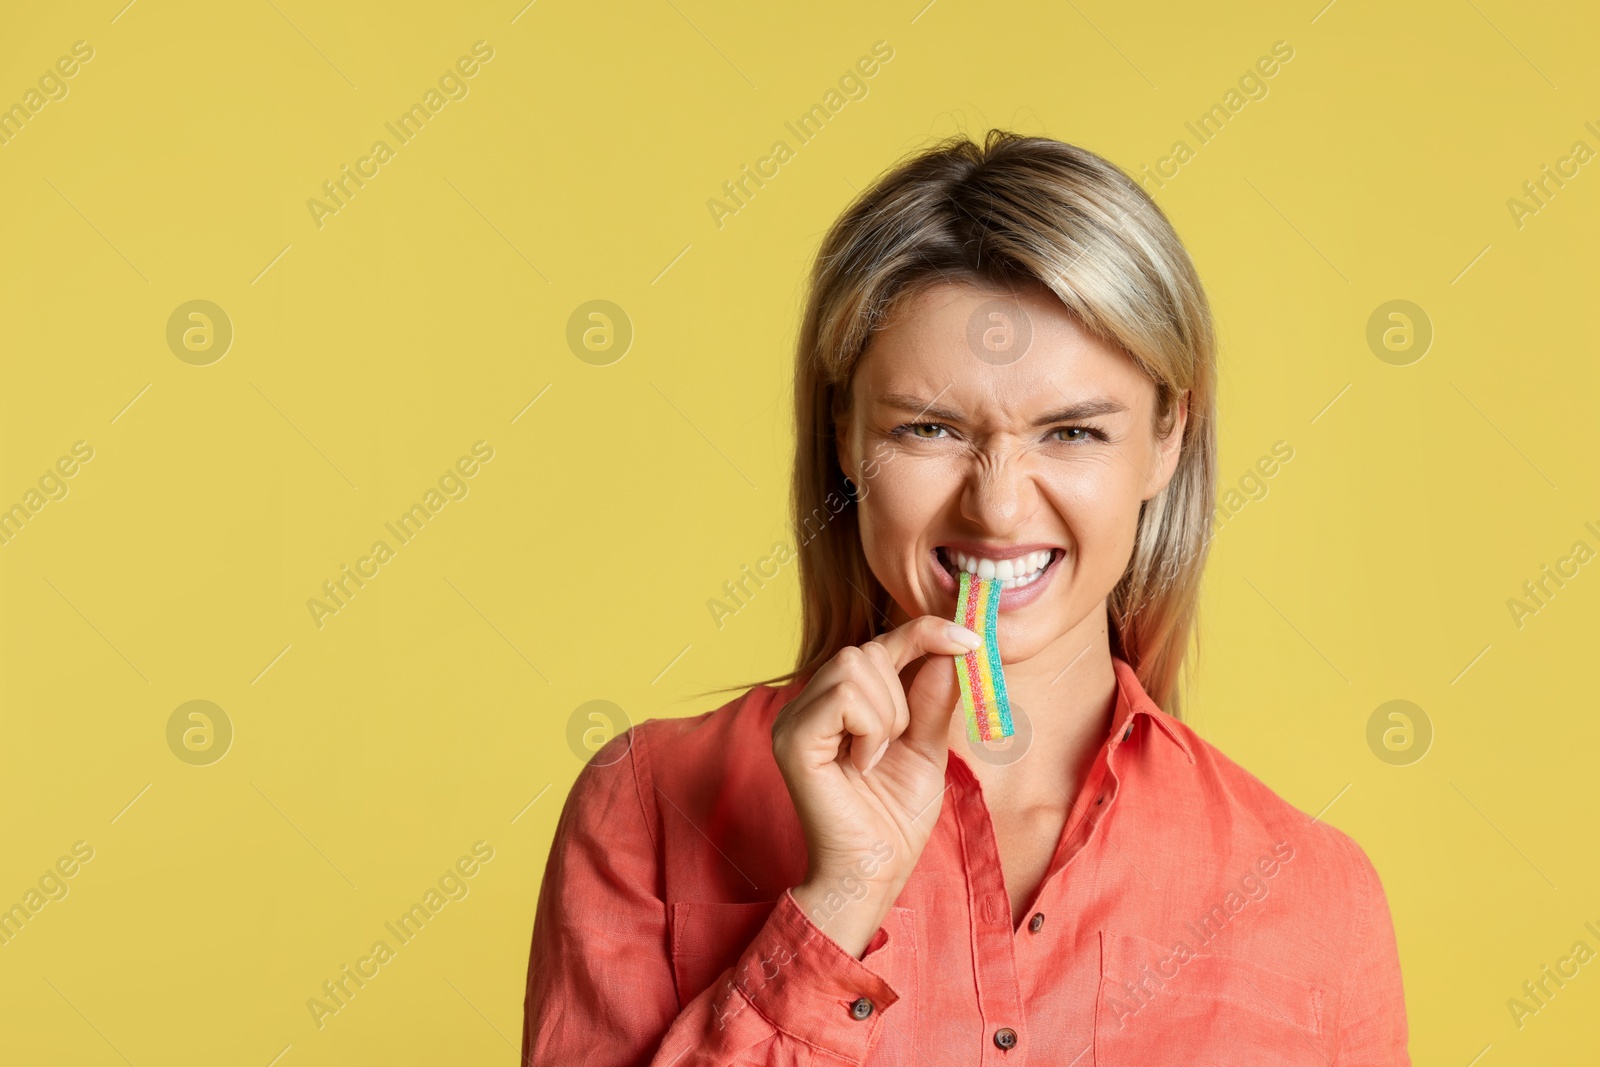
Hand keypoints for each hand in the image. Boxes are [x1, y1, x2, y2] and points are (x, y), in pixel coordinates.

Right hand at [771, 614, 979, 954]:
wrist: (875, 873)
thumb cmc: (896, 819)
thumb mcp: (928, 747)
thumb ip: (933, 695)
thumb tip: (951, 647)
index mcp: (839, 701)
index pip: (881, 643)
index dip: (925, 631)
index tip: (970, 638)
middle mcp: (810, 703)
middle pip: (867, 650)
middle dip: (901, 697)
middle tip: (897, 745)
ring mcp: (794, 719)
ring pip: (856, 666)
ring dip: (887, 715)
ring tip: (878, 758)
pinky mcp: (792, 739)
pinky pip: (845, 698)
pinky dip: (870, 730)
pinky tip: (864, 764)